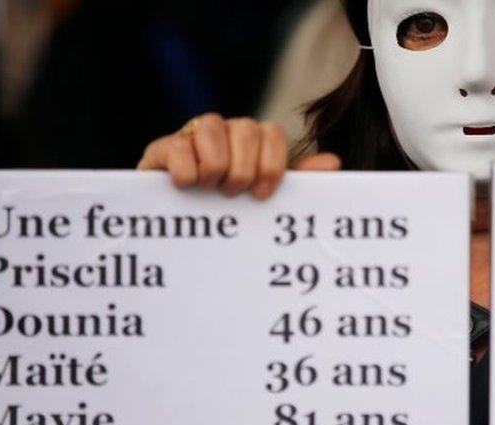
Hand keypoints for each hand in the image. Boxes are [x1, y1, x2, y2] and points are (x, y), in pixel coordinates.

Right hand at [136, 113, 341, 198]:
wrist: (178, 225)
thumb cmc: (231, 210)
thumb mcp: (265, 197)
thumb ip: (299, 181)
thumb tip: (333, 163)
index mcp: (253, 141)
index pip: (273, 133)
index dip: (272, 164)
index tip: (264, 193)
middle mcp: (225, 131)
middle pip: (245, 128)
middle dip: (243, 168)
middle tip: (233, 194)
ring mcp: (192, 136)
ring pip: (211, 128)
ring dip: (216, 167)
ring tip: (210, 189)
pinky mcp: (161, 149)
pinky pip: (177, 146)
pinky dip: (185, 170)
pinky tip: (186, 186)